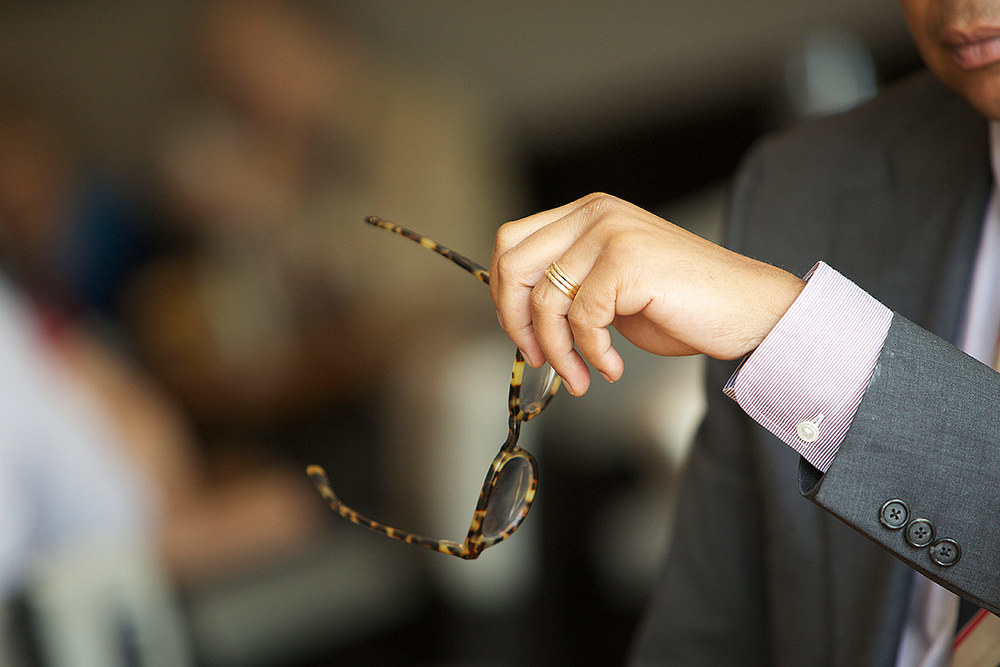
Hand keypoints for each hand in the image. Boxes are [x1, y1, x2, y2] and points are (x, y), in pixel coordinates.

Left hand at [490, 193, 804, 395]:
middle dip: (517, 322)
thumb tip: (516, 315)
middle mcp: (596, 214)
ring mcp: (611, 232)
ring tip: (581, 376)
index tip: (522, 333)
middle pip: (514, 265)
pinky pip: (582, 319)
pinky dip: (592, 354)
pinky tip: (613, 367)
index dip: (504, 293)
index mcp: (588, 213)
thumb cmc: (684, 305)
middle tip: (540, 358)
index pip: (512, 242)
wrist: (749, 309)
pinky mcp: (627, 260)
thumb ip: (569, 286)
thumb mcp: (611, 288)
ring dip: (558, 351)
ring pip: (546, 299)